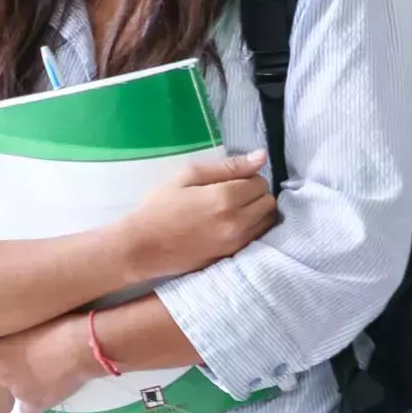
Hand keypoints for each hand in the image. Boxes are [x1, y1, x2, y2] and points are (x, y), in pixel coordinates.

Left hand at [0, 314, 96, 412]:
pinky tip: (47, 396)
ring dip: (28, 386)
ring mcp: (16, 391)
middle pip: (6, 374)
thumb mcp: (28, 323)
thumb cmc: (56, 326)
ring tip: (50, 376)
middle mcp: (0, 373)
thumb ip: (17, 337)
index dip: (13, 353)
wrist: (78, 347)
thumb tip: (21, 342)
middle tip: (39, 361)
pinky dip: (35, 405)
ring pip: (18, 391)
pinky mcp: (33, 404)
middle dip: (18, 370)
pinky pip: (28, 410)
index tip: (27, 348)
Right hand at [114, 151, 277, 283]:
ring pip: (267, 221)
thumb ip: (228, 166)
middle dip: (256, 194)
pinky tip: (232, 225)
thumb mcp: (188, 176)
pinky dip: (252, 228)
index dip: (247, 177)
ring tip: (233, 210)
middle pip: (268, 201)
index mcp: (226, 197)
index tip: (230, 180)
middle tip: (232, 194)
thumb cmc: (160, 207)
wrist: (142, 247)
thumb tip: (262, 156)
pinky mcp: (233, 256)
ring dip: (257, 212)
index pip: (260, 181)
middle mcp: (238, 221)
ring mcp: (237, 242)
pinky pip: (258, 237)